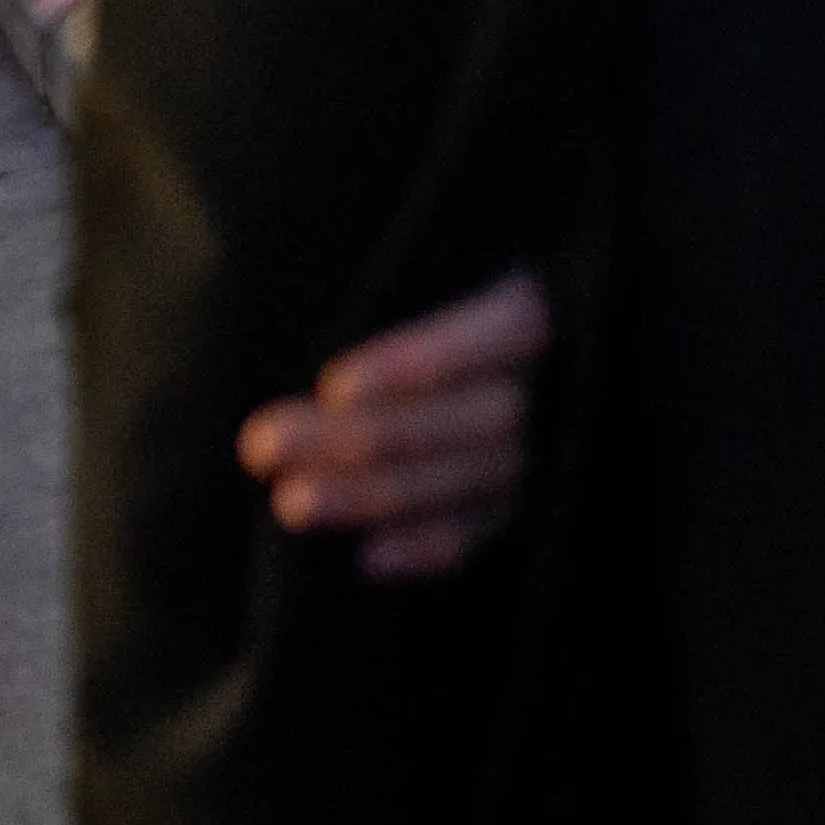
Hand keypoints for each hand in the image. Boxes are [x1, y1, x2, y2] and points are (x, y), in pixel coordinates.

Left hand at [233, 268, 542, 579]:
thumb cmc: (434, 283)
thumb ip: (394, 287)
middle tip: (265, 445)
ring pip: (473, 477)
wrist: (511, 328)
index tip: (334, 385)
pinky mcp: (527, 496)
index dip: (420, 364)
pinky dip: (430, 547)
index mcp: (545, 307)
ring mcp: (547, 444)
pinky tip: (368, 559)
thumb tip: (310, 303)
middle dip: (366, 438)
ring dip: (377, 495)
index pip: (495, 336)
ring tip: (292, 502)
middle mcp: (559, 380)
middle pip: (474, 416)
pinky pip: (484, 529)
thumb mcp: (438, 265)